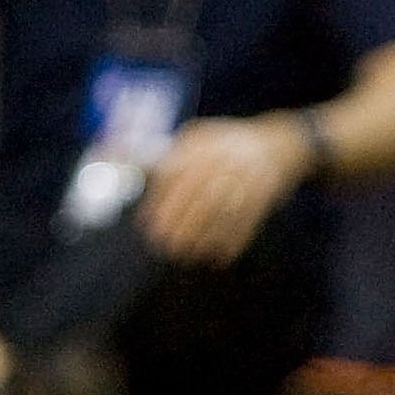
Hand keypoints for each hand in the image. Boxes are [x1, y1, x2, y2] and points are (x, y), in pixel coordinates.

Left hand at [139, 115, 311, 264]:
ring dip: (202, 237)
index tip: (148, 223)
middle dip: (179, 223)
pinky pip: (245, 222)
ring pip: (221, 211)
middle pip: (199, 195)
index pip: (177, 173)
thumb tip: (114, 155)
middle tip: (163, 243)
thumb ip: (166, 156)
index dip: (158, 201)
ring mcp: (248, 176)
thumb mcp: (198, 139)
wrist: (281, 144)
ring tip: (185, 253)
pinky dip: (230, 242)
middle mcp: (226, 157)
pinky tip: (216, 255)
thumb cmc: (226, 145)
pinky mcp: (265, 195)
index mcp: (204, 143)